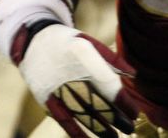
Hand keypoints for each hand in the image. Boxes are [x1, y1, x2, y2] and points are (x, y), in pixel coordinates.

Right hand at [13, 22, 142, 137]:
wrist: (32, 40)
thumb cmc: (67, 42)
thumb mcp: (88, 41)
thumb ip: (111, 58)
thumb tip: (134, 75)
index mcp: (83, 54)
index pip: (108, 83)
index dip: (123, 100)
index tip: (135, 112)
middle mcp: (70, 71)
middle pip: (97, 100)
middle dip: (116, 117)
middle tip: (130, 127)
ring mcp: (57, 85)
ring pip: (82, 112)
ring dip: (99, 127)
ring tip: (114, 137)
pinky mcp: (46, 97)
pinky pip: (62, 117)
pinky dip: (75, 131)